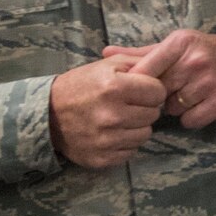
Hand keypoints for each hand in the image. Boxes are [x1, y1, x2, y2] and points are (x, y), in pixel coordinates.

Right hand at [49, 55, 166, 167]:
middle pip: (154, 114)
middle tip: (127, 104)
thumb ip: (140, 60)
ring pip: (145, 134)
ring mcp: (107, 140)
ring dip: (136, 127)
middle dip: (144, 108)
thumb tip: (169, 58)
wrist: (46, 114)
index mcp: (114, 87)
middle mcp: (112, 115)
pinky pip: (131, 151)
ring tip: (119, 119)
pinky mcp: (102, 158)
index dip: (151, 89)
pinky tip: (111, 133)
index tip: (139, 90)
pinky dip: (125, 143)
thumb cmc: (81, 85)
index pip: (158, 92)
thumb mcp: (107, 65)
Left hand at [104, 30, 215, 130]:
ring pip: (173, 108)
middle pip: (158, 91)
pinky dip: (193, 117)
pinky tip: (202, 105)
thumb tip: (105, 54)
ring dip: (178, 106)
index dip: (139, 83)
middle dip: (162, 95)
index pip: (146, 67)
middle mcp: (196, 61)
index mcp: (181, 43)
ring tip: (191, 95)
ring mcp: (210, 83)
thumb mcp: (179, 45)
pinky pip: (191, 120)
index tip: (137, 89)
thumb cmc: (209, 52)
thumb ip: (142, 53)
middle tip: (174, 89)